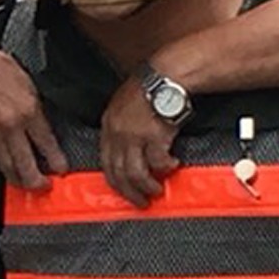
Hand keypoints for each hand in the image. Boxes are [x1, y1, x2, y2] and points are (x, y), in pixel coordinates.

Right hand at [0, 49, 65, 191]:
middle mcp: (11, 126)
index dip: (55, 161)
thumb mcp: (30, 87)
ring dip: (19, 180)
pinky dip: (4, 167)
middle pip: (25, 165)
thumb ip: (38, 112)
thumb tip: (46, 135)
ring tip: (27, 184)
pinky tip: (10, 170)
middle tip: (44, 186)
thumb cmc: (0, 72)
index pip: (46, 144)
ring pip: (8, 167)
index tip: (61, 170)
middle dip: (37, 181)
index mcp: (28, 111)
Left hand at [97, 78, 179, 205]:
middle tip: (140, 201)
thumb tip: (126, 153)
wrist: (166, 77)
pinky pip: (158, 162)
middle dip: (129, 191)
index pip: (106, 162)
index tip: (123, 191)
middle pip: (119, 172)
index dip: (115, 181)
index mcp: (109, 127)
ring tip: (156, 191)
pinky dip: (166, 168)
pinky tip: (173, 165)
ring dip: (147, 186)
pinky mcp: (154, 136)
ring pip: (135, 173)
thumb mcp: (123, 108)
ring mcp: (135, 136)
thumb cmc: (149, 91)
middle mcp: (118, 134)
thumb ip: (120, 130)